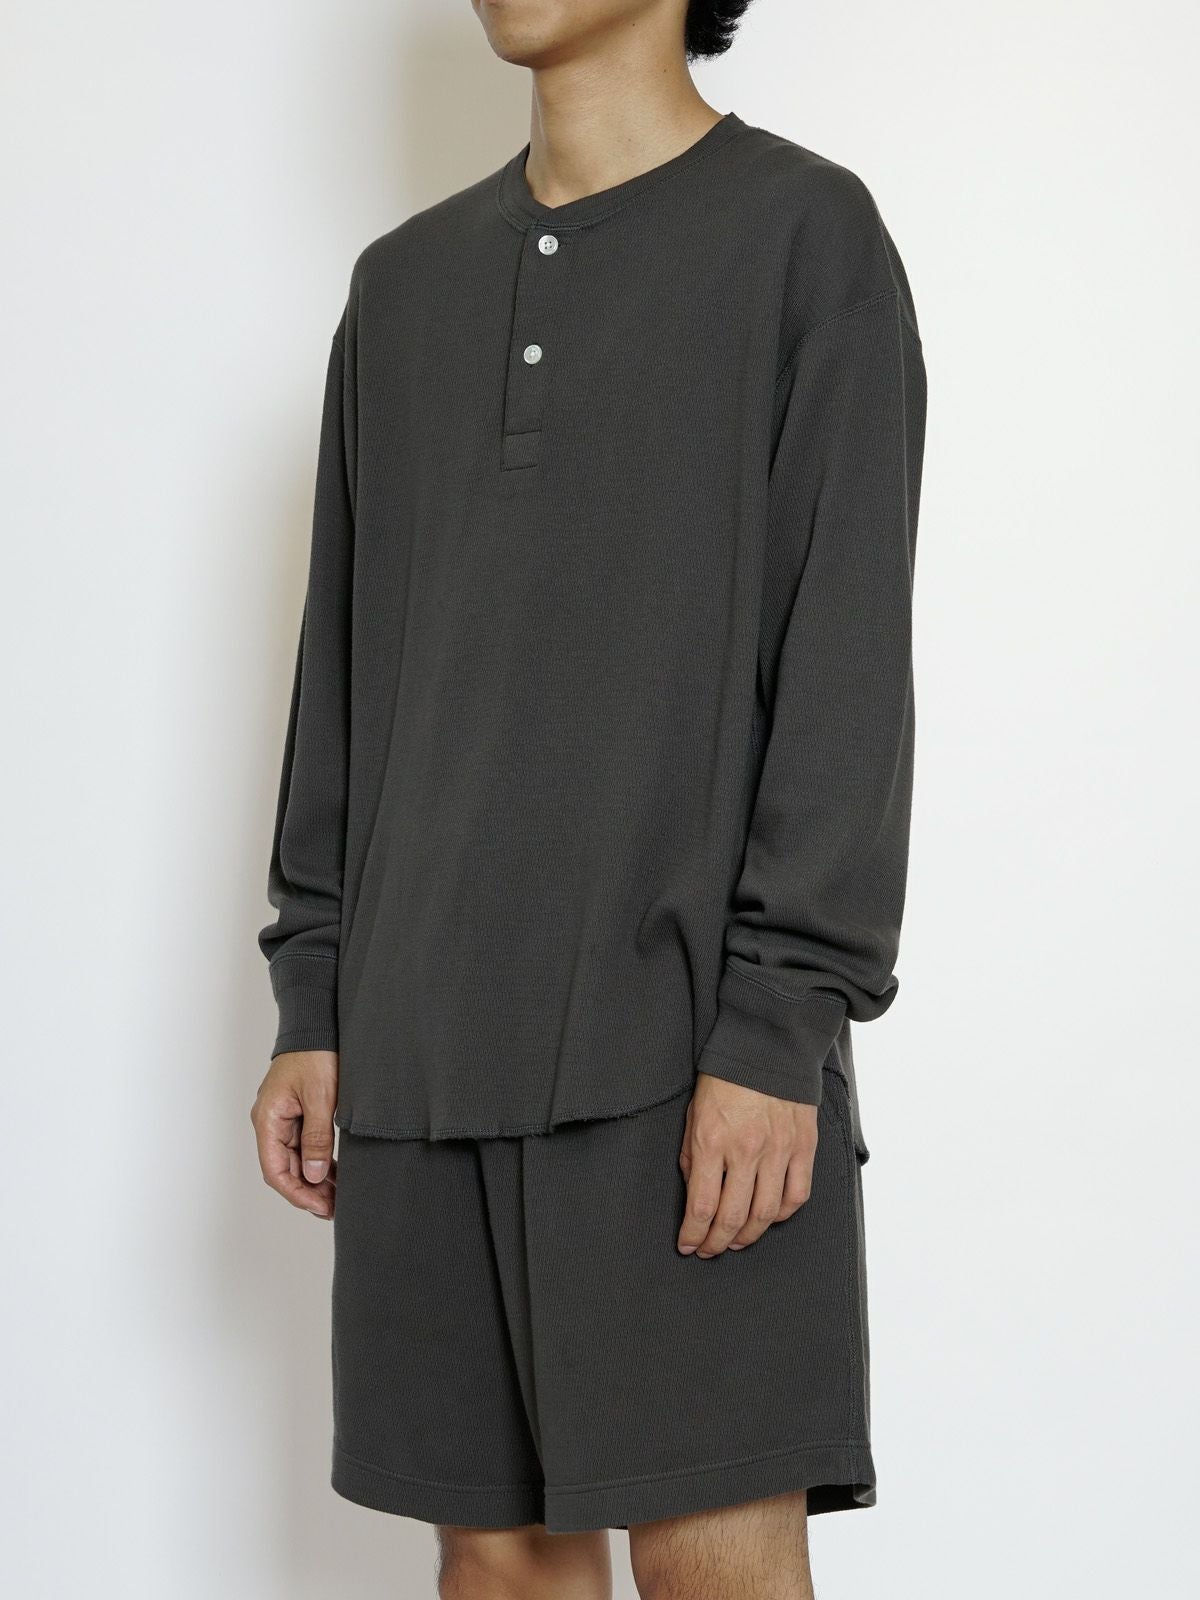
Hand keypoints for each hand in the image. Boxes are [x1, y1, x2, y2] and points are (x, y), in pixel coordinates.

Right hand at [251, 1050, 338, 1218]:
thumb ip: (317, 1138)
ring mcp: (283, 1118)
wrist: (316, 1025)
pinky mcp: (297, 1113)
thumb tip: (312, 1175)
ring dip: (315, 1178)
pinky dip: (319, 1160)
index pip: (276, 1170)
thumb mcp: (320, 1098)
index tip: (320, 1207)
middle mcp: (271, 1122)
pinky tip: (336, 1174)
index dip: (297, 1193)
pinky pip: (304, 1145)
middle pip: (286, 1168)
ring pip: (296, 1159)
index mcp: (268, 1119)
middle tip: (335, 1207)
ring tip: (338, 1196)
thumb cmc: (315, 1055)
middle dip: (309, 1190)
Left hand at [677, 1072, 817, 1256]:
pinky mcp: (802, 1147)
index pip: (701, 1207)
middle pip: (732, 1218)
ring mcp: (778, 1150)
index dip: (692, 1235)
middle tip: (708, 1250)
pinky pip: (796, 1195)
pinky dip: (781, 1215)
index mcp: (711, 1142)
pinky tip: (768, 1218)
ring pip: (765, 1214)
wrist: (766, 1048)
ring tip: (735, 1241)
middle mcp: (745, 1151)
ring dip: (747, 1236)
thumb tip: (695, 1195)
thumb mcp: (693, 1115)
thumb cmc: (724, 1080)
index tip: (687, 1245)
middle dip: (716, 1243)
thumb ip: (691, 1157)